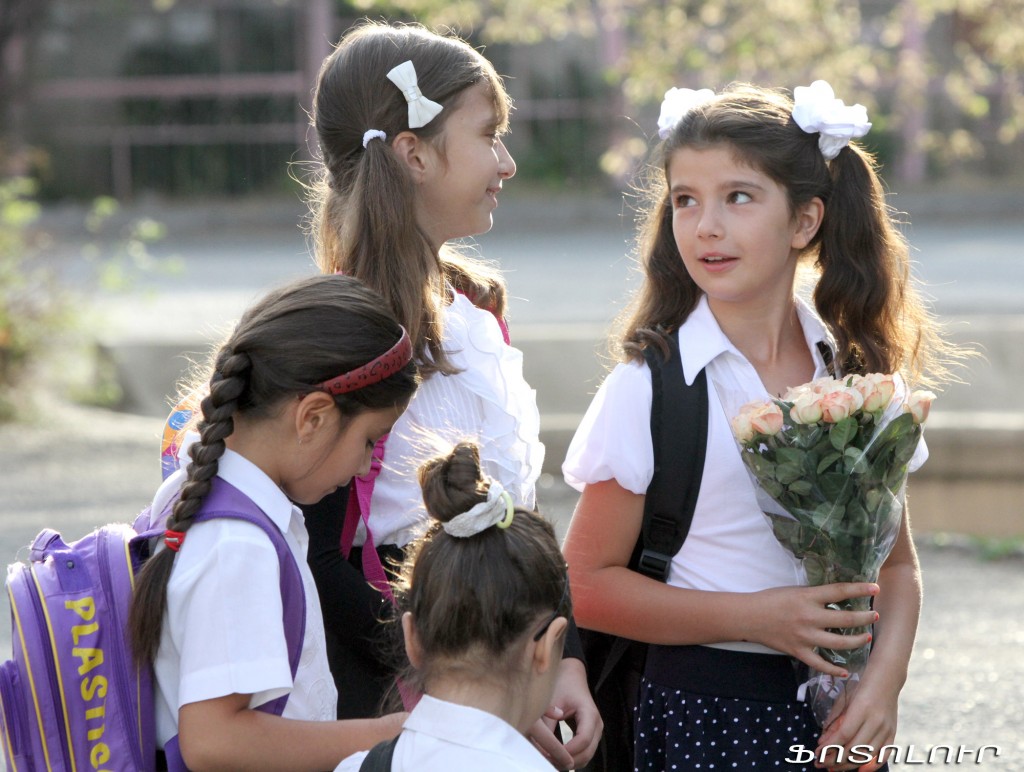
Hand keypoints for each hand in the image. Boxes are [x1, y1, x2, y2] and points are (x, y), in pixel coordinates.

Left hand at [527, 657, 602, 769]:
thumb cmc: (563, 686)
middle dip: (568, 760)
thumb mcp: (553, 702)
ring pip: (587, 756)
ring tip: (549, 761)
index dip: (567, 751)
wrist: (572, 677)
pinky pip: (584, 753)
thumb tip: (541, 748)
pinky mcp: (591, 736)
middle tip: (546, 762)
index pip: (583, 739)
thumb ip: (548, 724)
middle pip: (587, 752)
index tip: (549, 754)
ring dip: (570, 762)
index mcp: (589, 713)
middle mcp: (597, 725)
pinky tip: (556, 758)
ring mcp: (596, 732)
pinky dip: (572, 759)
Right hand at [747, 583, 878, 675]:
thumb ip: (815, 596)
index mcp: (807, 597)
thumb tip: (840, 598)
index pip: (839, 592)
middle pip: (845, 619)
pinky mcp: (798, 651)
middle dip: (864, 618)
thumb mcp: (795, 591)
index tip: (875, 588)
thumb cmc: (771, 599)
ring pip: (838, 643)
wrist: (749, 616)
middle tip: (874, 616)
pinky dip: (833, 670)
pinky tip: (845, 672)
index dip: (859, 589)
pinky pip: (820, 664)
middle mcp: (809, 617)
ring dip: (856, 641)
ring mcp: (804, 637)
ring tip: (866, 637)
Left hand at [814, 677, 898, 770]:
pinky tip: (858, 770)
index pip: (844, 735)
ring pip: (867, 754)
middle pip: (854, 747)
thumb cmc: (861, 687)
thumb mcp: (844, 699)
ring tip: (833, 767)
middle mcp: (876, 720)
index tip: (817, 754)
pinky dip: (871, 765)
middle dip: (835, 759)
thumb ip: (834, 721)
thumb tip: (822, 742)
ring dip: (848, 764)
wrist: (887, 680)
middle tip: (820, 763)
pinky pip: (883, 755)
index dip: (830, 747)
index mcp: (862, 708)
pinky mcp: (893, 733)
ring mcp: (887, 728)